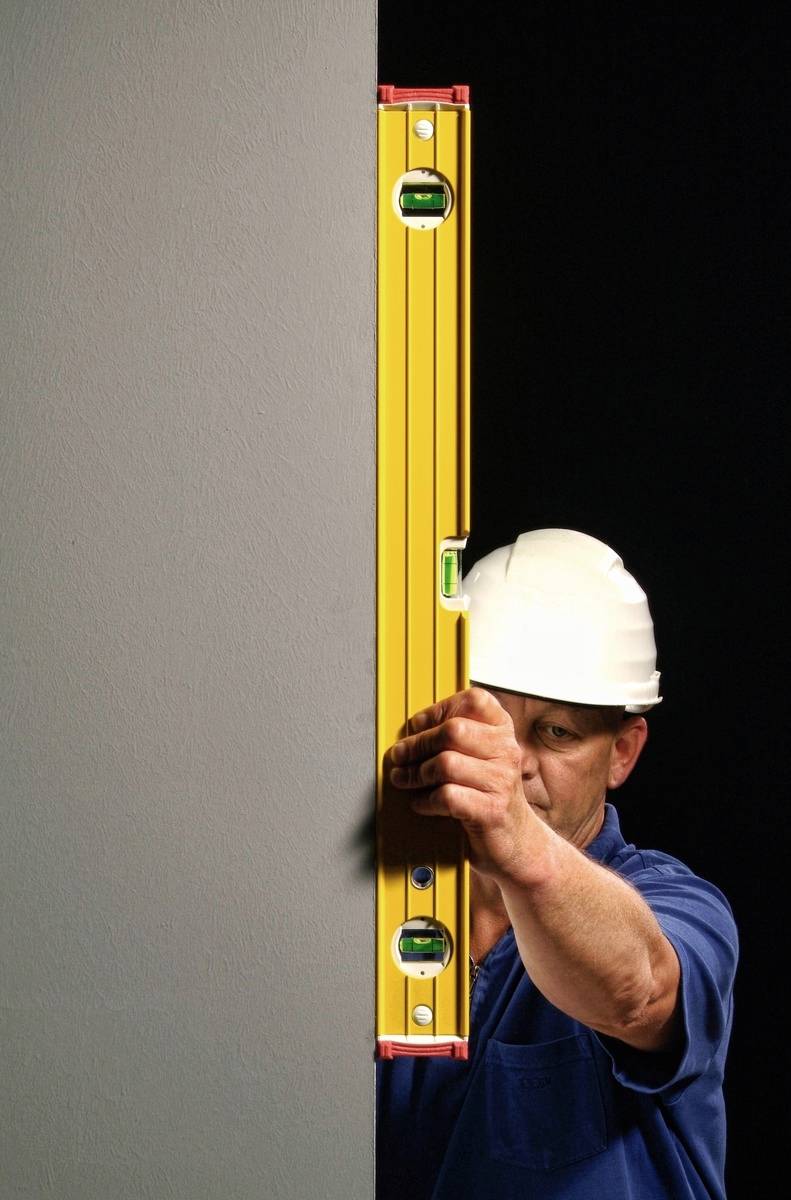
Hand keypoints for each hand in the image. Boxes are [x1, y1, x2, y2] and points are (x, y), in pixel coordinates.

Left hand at [387, 686, 535, 879]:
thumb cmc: (492, 798)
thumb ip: (460, 741)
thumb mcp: (484, 760)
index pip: (474, 701)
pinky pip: (447, 796)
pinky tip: (421, 802)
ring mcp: (501, 782)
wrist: (519, 844)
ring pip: (446, 763)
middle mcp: (506, 752)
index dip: (440, 708)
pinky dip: (425, 800)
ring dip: (416, 773)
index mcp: (503, 733)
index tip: (418, 723)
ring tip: (404, 779)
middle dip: (417, 743)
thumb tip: (413, 730)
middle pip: (453, 731)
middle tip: (400, 754)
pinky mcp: (490, 811)